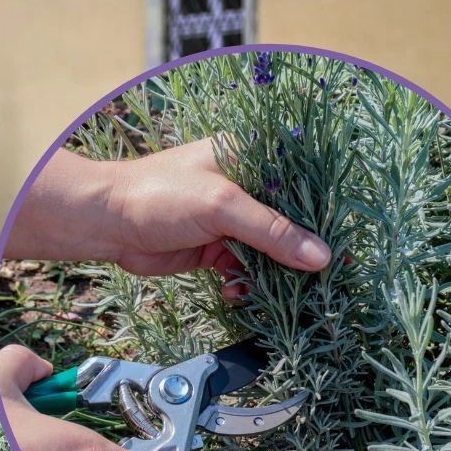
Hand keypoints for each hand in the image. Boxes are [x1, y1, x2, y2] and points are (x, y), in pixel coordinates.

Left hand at [4, 139, 331, 298]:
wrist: (106, 223)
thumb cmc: (159, 196)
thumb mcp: (222, 206)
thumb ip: (271, 231)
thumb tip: (319, 257)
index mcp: (250, 156)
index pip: (301, 183)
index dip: (323, 212)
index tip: (345, 243)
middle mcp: (244, 185)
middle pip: (287, 221)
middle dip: (300, 251)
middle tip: (322, 279)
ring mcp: (227, 218)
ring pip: (266, 250)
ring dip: (272, 273)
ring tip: (283, 294)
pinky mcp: (212, 246)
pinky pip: (242, 267)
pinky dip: (244, 282)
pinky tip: (237, 292)